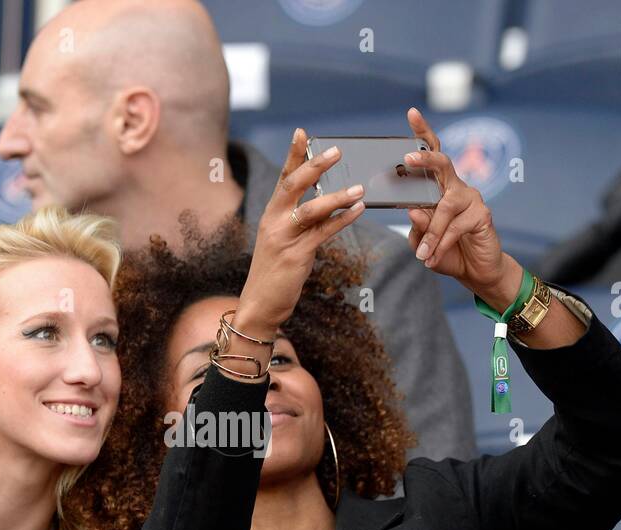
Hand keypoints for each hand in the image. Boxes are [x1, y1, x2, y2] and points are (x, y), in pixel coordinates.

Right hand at [235, 128, 365, 336]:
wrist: (260, 305)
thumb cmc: (275, 273)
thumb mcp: (283, 241)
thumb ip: (300, 221)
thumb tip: (327, 203)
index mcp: (271, 214)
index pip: (283, 178)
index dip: (293, 154)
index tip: (302, 132)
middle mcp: (274, 221)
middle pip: (293, 185)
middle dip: (314, 166)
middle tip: (336, 150)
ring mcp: (284, 238)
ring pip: (311, 209)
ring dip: (337, 197)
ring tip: (360, 189)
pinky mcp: (296, 256)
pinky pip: (323, 233)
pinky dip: (342, 220)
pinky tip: (358, 211)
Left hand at [402, 107, 521, 310]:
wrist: (475, 271)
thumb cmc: (446, 251)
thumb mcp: (423, 240)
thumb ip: (417, 226)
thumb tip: (412, 210)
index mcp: (438, 188)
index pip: (431, 154)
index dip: (422, 133)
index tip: (411, 113)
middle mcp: (455, 187)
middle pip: (442, 164)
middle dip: (425, 159)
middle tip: (408, 158)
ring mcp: (471, 198)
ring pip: (444, 207)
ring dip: (430, 233)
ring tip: (421, 254)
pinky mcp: (482, 214)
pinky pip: (455, 226)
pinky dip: (442, 243)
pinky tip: (432, 257)